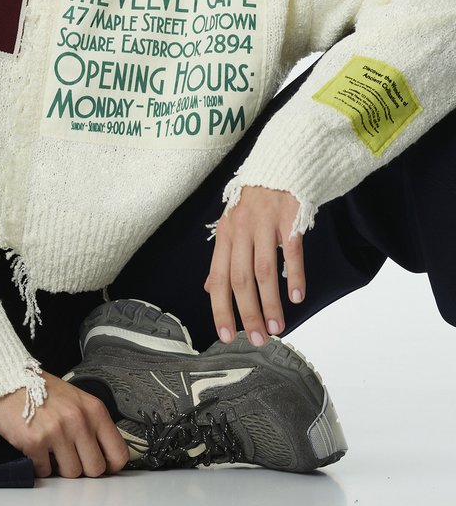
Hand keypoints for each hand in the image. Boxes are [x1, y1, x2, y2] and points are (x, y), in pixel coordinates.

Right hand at [0, 371, 128, 477]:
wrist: (6, 378)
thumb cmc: (39, 389)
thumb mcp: (75, 399)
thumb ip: (91, 424)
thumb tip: (102, 455)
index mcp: (93, 409)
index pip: (118, 453)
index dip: (110, 465)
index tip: (100, 465)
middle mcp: (79, 421)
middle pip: (95, 469)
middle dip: (82, 468)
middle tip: (69, 456)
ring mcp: (57, 432)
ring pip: (71, 474)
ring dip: (59, 468)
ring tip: (50, 449)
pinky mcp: (35, 442)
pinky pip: (45, 472)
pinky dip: (39, 465)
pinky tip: (35, 448)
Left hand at [204, 185, 305, 346]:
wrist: (278, 167)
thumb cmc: (254, 202)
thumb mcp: (232, 226)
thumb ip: (223, 259)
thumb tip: (209, 290)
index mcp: (226, 235)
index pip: (219, 278)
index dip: (221, 308)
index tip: (226, 335)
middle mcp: (242, 230)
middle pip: (241, 279)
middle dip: (248, 313)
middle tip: (257, 339)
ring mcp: (266, 223)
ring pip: (265, 270)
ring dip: (271, 302)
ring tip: (277, 327)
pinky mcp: (290, 218)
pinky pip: (291, 251)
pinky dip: (295, 275)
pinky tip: (297, 296)